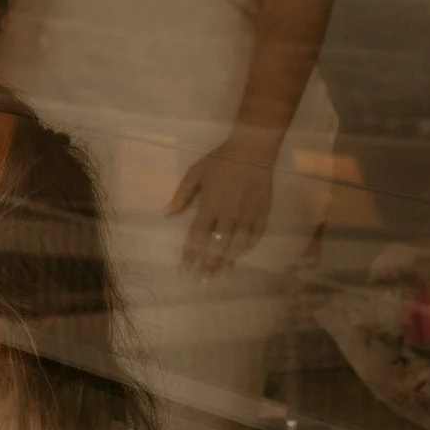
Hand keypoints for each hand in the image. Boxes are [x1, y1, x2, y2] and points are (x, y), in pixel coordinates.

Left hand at [169, 127, 277, 274]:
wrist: (252, 151)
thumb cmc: (220, 161)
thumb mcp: (195, 173)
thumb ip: (182, 195)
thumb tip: (166, 212)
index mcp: (210, 205)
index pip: (198, 235)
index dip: (191, 252)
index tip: (185, 267)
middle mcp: (229, 214)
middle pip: (217, 245)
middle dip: (209, 263)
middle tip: (203, 279)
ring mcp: (247, 215)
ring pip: (237, 244)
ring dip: (229, 260)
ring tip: (222, 274)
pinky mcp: (262, 213)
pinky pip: (255, 235)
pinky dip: (248, 247)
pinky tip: (241, 255)